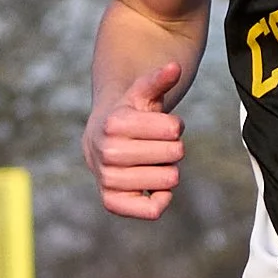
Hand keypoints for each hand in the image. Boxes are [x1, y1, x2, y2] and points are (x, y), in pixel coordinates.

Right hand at [85, 63, 184, 221]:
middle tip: (155, 146)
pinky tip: (154, 186)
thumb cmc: (128, 115)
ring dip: (167, 170)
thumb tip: (176, 67)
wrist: (101, 140)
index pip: (174, 129)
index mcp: (115, 123)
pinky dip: (161, 198)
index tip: (160, 126)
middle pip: (175, 153)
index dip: (175, 127)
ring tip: (151, 162)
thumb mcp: (142, 94)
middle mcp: (108, 152)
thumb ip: (158, 80)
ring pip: (169, 179)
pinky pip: (153, 210)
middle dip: (172, 148)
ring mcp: (108, 179)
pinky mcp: (112, 203)